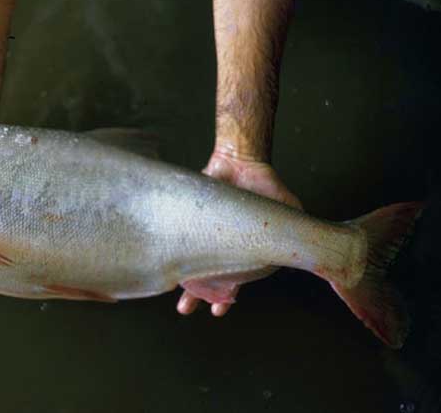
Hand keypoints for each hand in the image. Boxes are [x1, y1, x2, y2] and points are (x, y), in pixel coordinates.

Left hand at [176, 151, 301, 315]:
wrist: (240, 161)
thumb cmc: (265, 185)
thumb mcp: (288, 207)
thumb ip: (297, 229)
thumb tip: (306, 252)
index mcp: (245, 251)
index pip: (235, 280)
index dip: (227, 296)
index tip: (219, 310)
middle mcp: (223, 247)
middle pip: (210, 277)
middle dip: (201, 296)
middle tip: (188, 309)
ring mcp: (205, 236)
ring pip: (192, 263)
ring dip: (184, 283)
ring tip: (176, 300)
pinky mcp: (189, 221)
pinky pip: (178, 242)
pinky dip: (172, 253)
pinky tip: (165, 266)